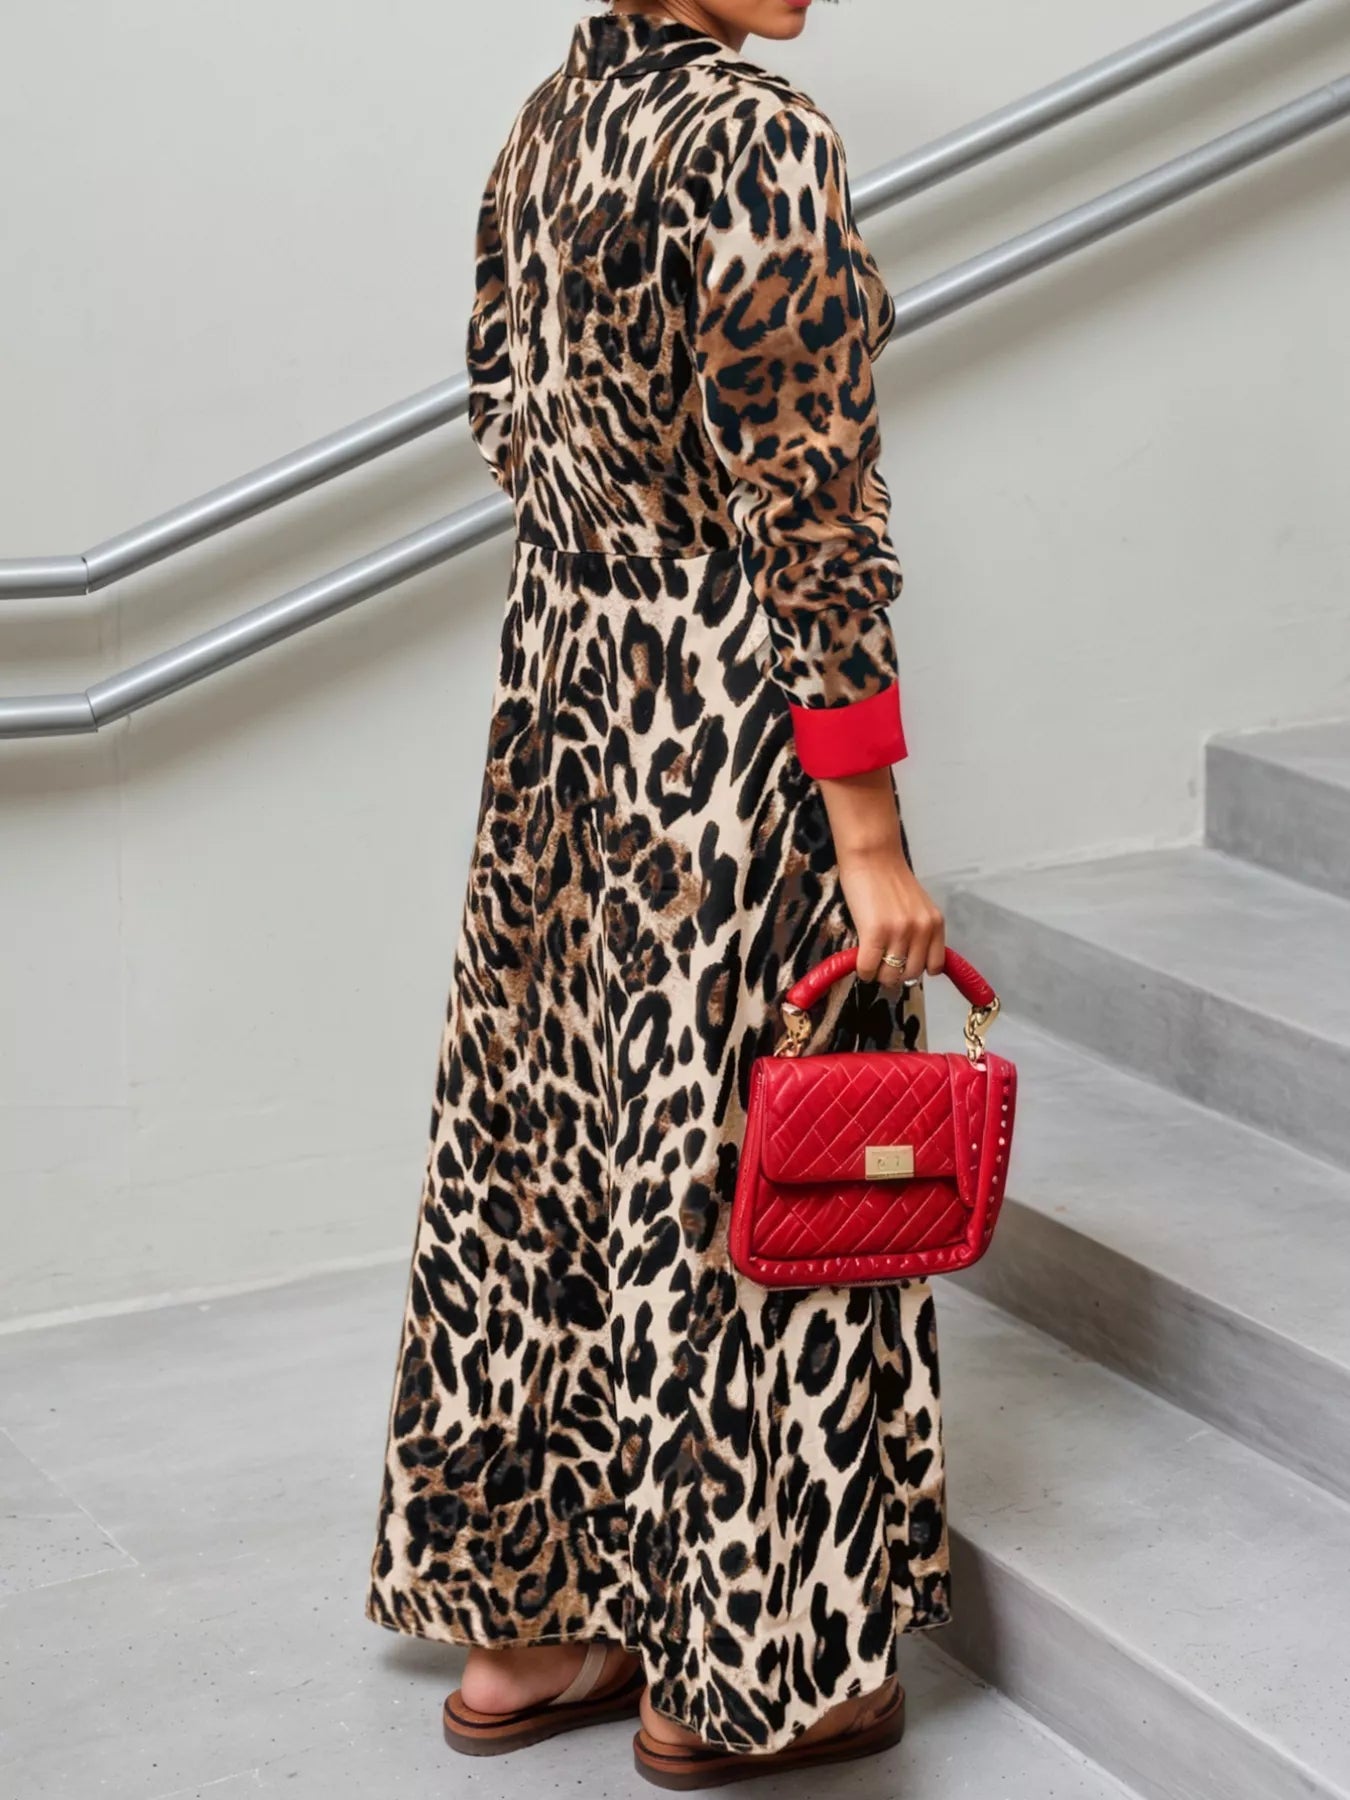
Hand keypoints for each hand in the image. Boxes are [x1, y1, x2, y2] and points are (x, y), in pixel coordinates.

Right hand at [817, 768, 945, 992]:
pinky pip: (869, 968)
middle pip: (911, 975)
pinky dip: (863, 970)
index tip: (902, 962)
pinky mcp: (875, 933)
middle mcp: (922, 930)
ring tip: (870, 960)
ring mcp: (900, 932)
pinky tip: (859, 960)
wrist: (872, 855)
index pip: (934, 966)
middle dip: (895, 974)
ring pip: (891, 976)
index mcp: (936, 923)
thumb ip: (919, 931)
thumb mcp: (917, 907)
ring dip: (878, 974)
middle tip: (881, 962)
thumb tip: (908, 961)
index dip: (915, 968)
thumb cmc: (889, 879)